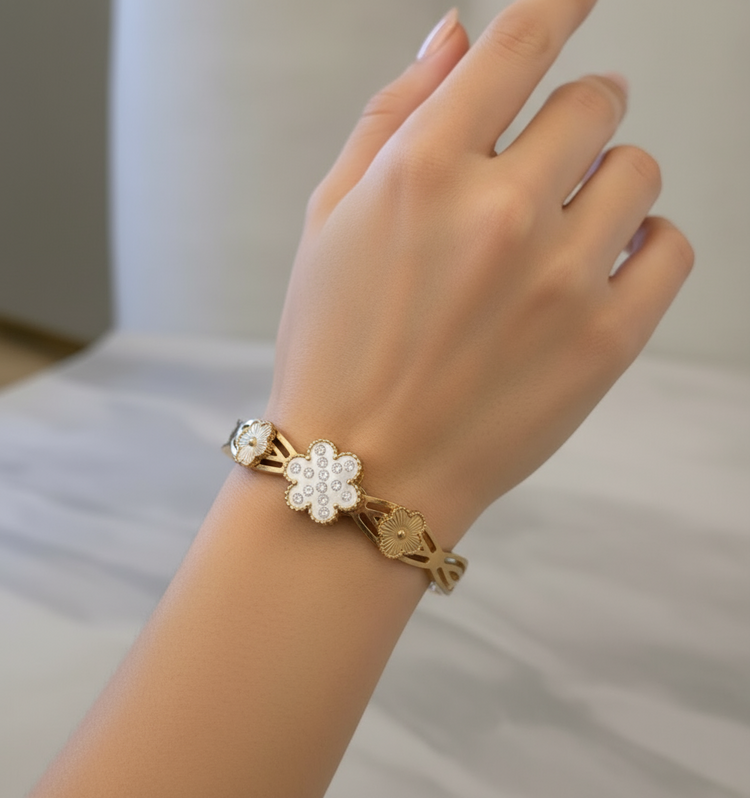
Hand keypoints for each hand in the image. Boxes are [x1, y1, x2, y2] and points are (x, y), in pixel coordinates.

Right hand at [265, 0, 692, 547]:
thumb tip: (456, 31)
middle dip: (573, 118)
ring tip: (560, 232)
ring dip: (605, 183)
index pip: (521, 42)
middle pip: (595, 102)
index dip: (560, 4)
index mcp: (423, 171)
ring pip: (639, 170)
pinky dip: (644, 243)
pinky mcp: (606, 341)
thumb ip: (394, 115)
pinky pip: (671, 247)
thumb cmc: (335, 346)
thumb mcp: (331, 220)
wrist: (365, 471)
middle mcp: (500, 211)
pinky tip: (599, 267)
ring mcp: (562, 279)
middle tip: (543, 164)